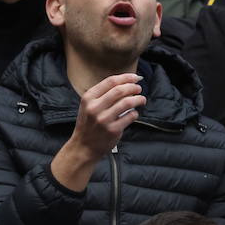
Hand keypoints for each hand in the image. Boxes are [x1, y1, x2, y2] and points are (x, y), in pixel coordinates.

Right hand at [50, 74, 145, 192]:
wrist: (83, 147)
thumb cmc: (88, 124)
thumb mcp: (88, 106)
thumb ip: (102, 95)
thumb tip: (125, 83)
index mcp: (88, 98)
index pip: (110, 81)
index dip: (126, 77)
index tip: (135, 77)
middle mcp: (95, 108)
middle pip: (119, 90)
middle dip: (133, 87)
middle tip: (139, 88)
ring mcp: (104, 119)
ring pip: (127, 102)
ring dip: (138, 99)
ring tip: (141, 99)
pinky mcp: (113, 130)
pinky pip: (130, 116)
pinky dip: (135, 113)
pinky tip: (133, 114)